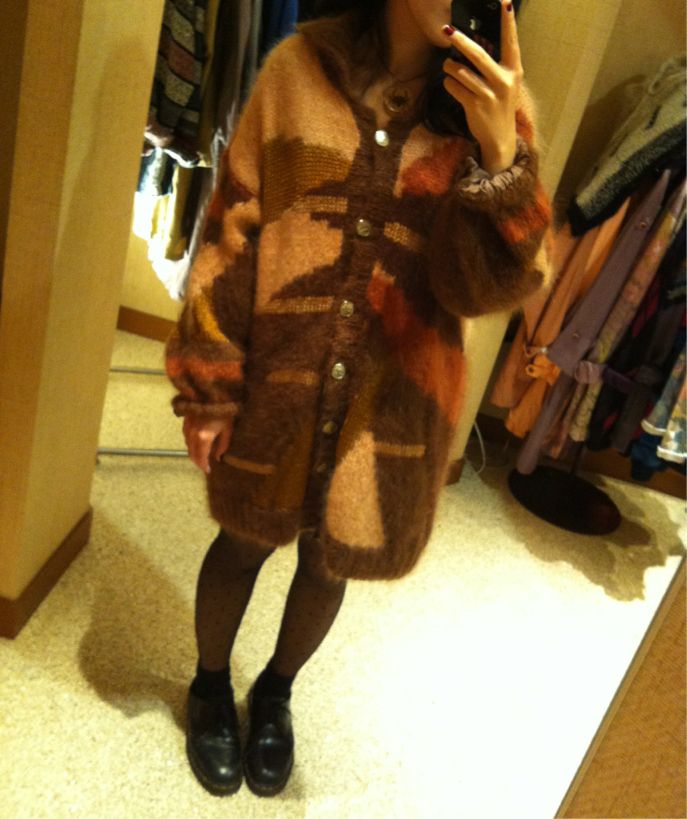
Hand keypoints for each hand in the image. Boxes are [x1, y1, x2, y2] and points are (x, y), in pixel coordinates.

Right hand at [182, 414, 233, 474]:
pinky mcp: (185, 421)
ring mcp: (187, 427)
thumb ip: (222, 445)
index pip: (201, 457)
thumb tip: (218, 458)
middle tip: (204, 464)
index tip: (208, 470)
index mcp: (204, 438)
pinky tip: (196, 442)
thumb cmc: (225, 411)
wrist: (213, 392)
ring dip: (193, 452)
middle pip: (191, 453)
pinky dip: (190, 442)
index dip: (203, 466)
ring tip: (201, 454)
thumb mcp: (228, 429)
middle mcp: (193, 434)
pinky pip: (186, 436)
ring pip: (187, 445)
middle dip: (197, 461)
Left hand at [442, 0, 522, 173]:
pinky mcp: (475, 106)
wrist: (499, 138)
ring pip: (461, 72)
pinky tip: (451, 84)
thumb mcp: (505, 83)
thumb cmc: (500, 105)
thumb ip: (496, 65)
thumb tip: (473, 44)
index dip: (508, 21)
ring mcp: (489, 95)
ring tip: (447, 65)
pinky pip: (455, 87)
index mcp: (514, 71)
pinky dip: (449, 83)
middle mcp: (503, 81)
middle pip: (478, 55)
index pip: (511, 41)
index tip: (505, 1)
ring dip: (449, 66)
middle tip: (448, 30)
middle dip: (461, 41)